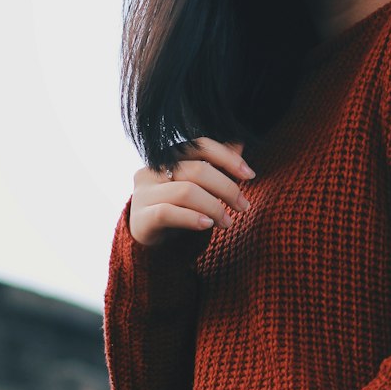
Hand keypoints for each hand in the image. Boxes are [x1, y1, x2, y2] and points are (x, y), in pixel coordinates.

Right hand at [128, 137, 253, 250]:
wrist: (151, 245)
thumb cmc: (178, 211)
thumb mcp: (199, 188)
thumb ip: (216, 167)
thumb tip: (239, 144)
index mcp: (168, 158)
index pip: (200, 146)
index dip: (227, 157)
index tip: (250, 175)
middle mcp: (152, 171)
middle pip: (197, 170)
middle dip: (226, 188)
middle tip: (243, 206)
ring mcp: (143, 194)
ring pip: (186, 191)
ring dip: (214, 207)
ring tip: (227, 222)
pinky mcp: (141, 218)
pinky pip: (168, 212)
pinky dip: (192, 218)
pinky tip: (207, 225)